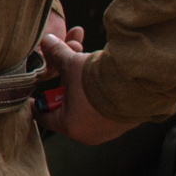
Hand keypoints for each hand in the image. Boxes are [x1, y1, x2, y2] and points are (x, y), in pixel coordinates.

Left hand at [35, 22, 135, 145]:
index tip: (34, 94)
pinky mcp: (127, 122)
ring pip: (88, 105)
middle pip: (68, 106)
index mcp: (70, 126)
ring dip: (85, 84)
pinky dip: (102, 92)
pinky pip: (107, 106)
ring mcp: (110, 130)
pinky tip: (106, 74)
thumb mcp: (72, 64)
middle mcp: (90, 134)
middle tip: (66, 66)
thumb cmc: (99, 80)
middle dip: (66, 82)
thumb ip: (56, 55)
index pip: (45, 116)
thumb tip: (46, 41)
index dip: (38, 102)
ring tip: (88, 63)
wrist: (141, 84)